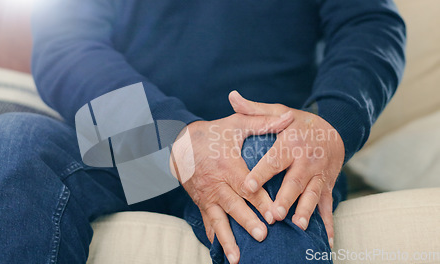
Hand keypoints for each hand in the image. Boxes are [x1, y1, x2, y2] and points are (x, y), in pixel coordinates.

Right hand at [170, 109, 293, 263]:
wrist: (180, 142)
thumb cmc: (213, 133)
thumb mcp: (236, 124)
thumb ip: (263, 122)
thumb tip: (289, 117)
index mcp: (227, 166)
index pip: (247, 186)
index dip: (261, 200)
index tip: (274, 214)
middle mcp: (216, 184)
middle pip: (234, 205)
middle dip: (248, 221)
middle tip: (262, 235)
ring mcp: (207, 196)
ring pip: (218, 219)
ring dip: (228, 238)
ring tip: (237, 257)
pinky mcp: (201, 203)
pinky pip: (208, 222)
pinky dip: (215, 238)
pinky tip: (221, 253)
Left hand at [229, 91, 343, 247]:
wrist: (335, 129)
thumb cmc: (299, 123)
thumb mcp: (280, 112)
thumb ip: (255, 110)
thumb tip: (231, 96)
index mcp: (291, 143)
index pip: (273, 159)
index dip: (260, 173)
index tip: (247, 186)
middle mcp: (306, 160)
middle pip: (294, 181)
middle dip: (285, 198)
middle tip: (275, 214)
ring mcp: (319, 174)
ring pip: (311, 194)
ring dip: (305, 211)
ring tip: (297, 225)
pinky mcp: (327, 185)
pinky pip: (326, 205)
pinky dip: (327, 222)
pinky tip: (325, 239)